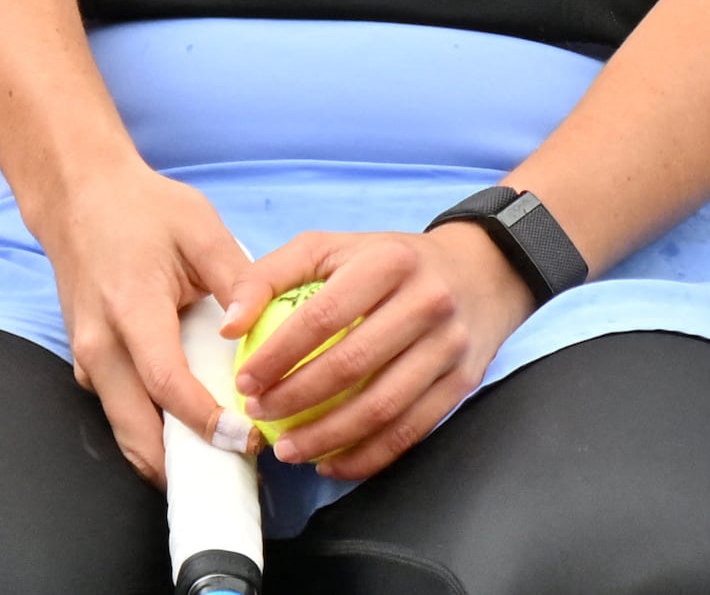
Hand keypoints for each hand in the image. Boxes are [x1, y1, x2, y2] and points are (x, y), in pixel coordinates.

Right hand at [27, 152, 257, 484]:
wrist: (76, 194)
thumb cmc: (141, 208)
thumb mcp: (200, 227)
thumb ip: (236, 279)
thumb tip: (255, 327)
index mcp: (130, 309)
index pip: (166, 383)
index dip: (205, 420)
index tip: (246, 438)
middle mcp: (99, 345)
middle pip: (135, 432)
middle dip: (185, 465)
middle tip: (238, 466)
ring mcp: (86, 359)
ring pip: (124, 431)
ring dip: (168, 454)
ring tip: (221, 454)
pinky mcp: (85, 364)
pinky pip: (119, 412)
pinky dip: (152, 431)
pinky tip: (191, 426)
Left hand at [224, 223, 536, 480]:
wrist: (481, 271)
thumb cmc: (389, 261)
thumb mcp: (331, 247)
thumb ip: (270, 274)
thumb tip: (229, 323)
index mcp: (388, 262)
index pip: (323, 315)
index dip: (279, 354)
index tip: (245, 380)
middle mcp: (426, 301)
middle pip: (352, 365)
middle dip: (297, 399)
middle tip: (260, 415)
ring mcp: (449, 346)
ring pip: (382, 407)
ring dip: (328, 437)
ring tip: (287, 449)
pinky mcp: (463, 383)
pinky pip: (410, 431)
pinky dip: (367, 456)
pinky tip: (331, 462)